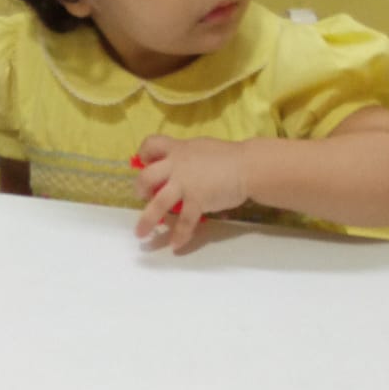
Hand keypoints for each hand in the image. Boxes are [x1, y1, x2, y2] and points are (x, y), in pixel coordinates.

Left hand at [133, 135, 248, 249]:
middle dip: (140, 189)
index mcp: (178, 149)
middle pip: (146, 176)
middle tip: (143, 197)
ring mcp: (185, 184)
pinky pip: (184, 221)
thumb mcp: (202, 148)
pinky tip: (175, 245)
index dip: (144, 154)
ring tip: (140, 234)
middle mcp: (177, 165)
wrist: (248, 166)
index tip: (146, 163)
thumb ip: (187, 156)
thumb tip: (179, 166)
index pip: (151, 144)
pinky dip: (179, 234)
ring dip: (147, 220)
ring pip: (158, 202)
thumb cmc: (230, 157)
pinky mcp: (197, 200)